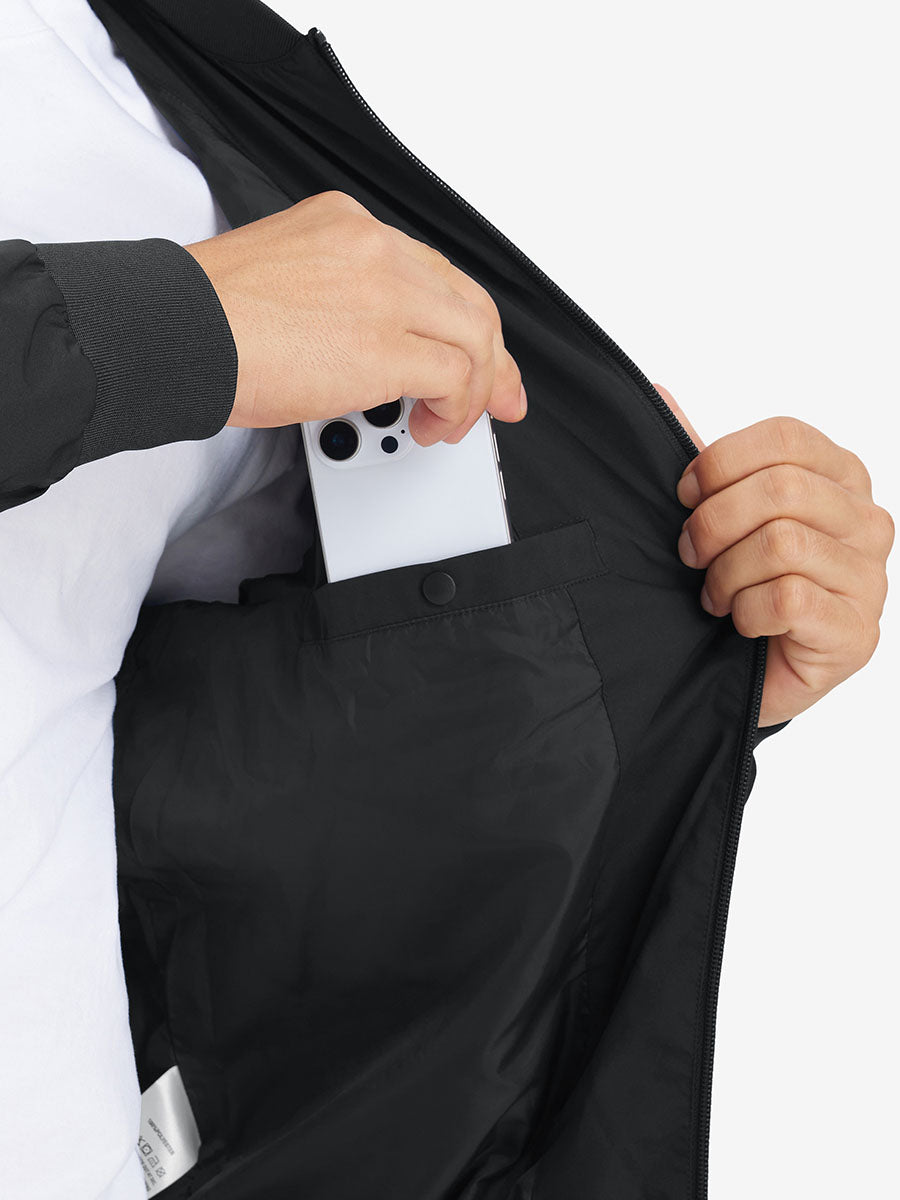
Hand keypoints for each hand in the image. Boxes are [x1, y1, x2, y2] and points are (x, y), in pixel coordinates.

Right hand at [184, 190, 526, 445]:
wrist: (172, 330)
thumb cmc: (203, 317)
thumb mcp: (281, 279)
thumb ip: (335, 299)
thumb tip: (364, 349)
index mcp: (348, 227)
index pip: (432, 272)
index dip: (464, 321)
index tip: (478, 356)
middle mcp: (374, 247)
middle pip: (468, 301)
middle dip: (494, 360)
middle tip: (500, 399)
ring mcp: (384, 291)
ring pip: (475, 337)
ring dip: (473, 392)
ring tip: (445, 425)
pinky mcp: (384, 345)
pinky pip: (456, 376)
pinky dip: (456, 409)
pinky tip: (429, 427)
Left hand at [657, 386, 893, 726]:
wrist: (743, 673)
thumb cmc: (737, 584)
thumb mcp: (718, 516)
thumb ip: (700, 461)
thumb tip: (657, 392)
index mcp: (840, 477)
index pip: (785, 437)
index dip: (720, 463)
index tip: (684, 496)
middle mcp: (867, 521)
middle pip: (781, 489)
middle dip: (713, 523)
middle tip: (690, 554)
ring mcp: (870, 579)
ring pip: (782, 545)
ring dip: (726, 574)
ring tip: (715, 595)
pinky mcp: (856, 633)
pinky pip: (789, 599)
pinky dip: (746, 611)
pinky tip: (741, 622)